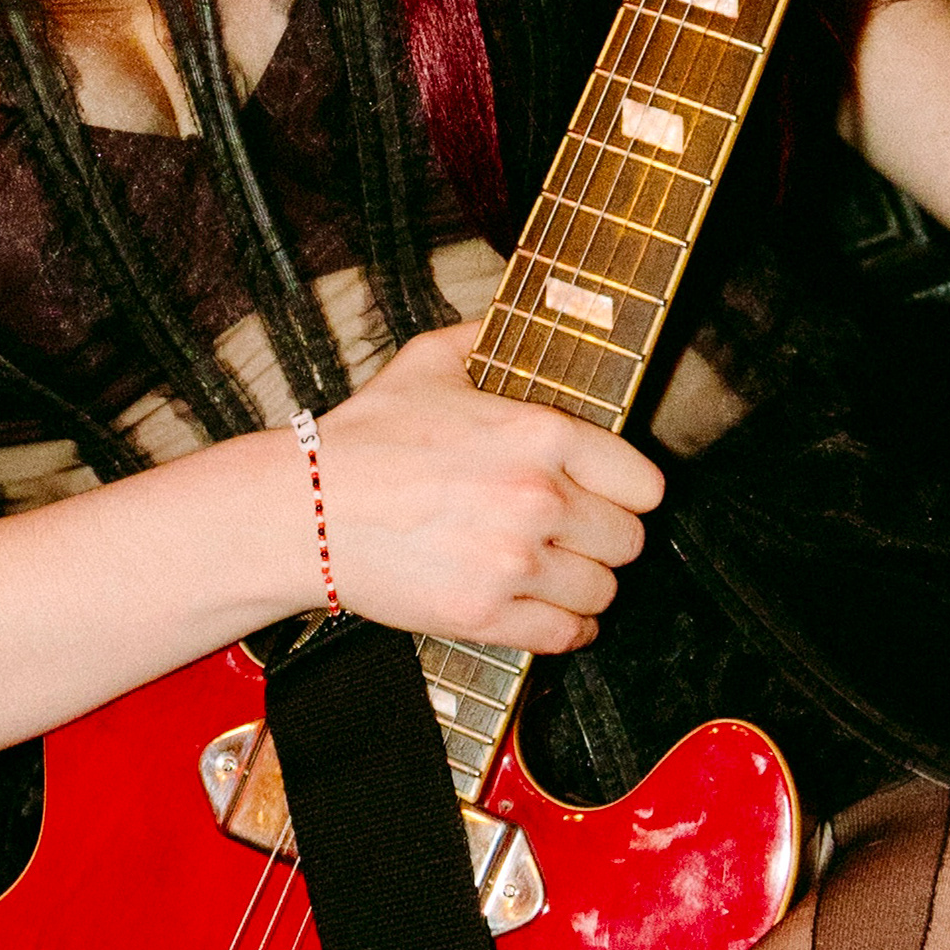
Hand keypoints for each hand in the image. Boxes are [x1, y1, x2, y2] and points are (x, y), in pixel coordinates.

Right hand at [308, 324, 664, 652]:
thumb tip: (530, 315)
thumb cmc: (362, 437)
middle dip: (604, 536)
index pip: (645, 482)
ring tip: (555, 569)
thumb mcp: (429, 361)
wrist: (305, 510)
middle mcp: (538, 500)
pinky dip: (566, 626)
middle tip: (574, 531)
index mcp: (539, 434)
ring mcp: (513, 563)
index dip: (627, 488)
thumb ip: (490, 337)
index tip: (609, 493)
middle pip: (629, 540)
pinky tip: (548, 607)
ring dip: (584, 582)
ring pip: (603, 591)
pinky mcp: (485, 615)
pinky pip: (567, 634)